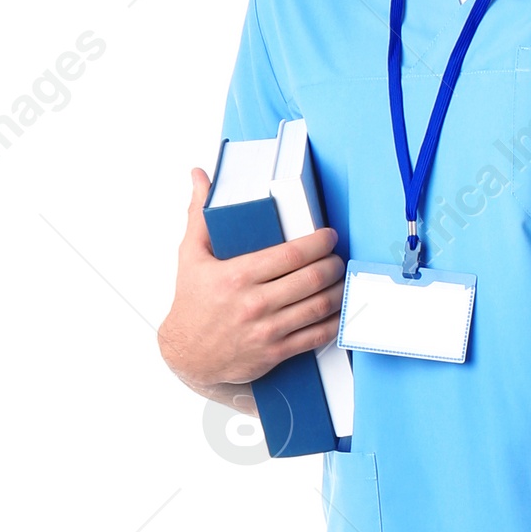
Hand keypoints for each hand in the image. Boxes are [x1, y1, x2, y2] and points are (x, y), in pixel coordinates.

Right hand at [158, 167, 345, 392]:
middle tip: (337, 257)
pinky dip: (334, 322)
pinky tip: (339, 310)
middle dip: (332, 264)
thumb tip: (199, 176)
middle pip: (310, 279)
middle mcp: (254, 304)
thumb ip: (199, 215)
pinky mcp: (275, 352)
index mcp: (236, 276)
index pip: (290, 255)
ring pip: (318, 307)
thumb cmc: (192, 302)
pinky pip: (315, 336)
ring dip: (339, 290)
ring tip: (342, 279)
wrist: (189, 355)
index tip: (329, 236)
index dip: (318, 243)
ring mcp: (267, 330)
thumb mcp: (190, 256)